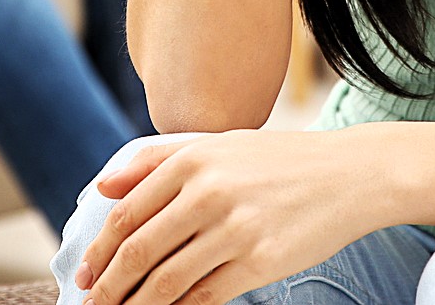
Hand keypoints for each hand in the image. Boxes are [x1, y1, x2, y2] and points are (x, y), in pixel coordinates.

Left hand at [76, 130, 374, 304]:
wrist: (349, 174)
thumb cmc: (277, 161)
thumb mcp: (217, 145)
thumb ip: (156, 160)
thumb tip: (102, 189)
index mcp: (190, 160)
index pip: (126, 215)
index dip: (99, 251)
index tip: (84, 275)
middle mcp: (207, 192)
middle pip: (138, 252)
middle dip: (108, 287)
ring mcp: (234, 229)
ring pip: (165, 282)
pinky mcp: (259, 262)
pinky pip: (203, 298)